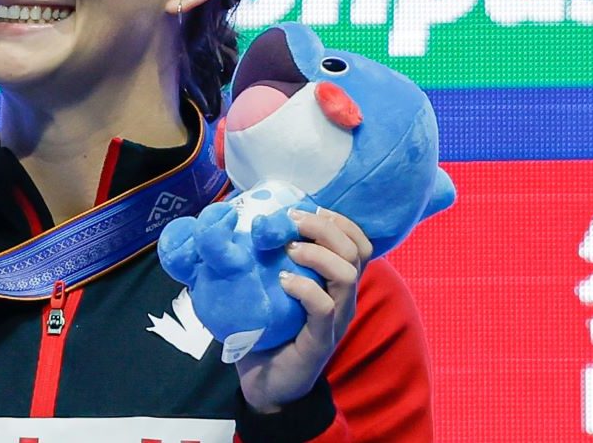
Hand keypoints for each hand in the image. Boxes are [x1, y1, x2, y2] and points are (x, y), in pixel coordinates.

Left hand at [235, 208, 372, 412]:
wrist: (266, 384)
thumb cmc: (267, 330)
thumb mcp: (270, 287)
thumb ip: (267, 259)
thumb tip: (233, 222)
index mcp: (336, 282)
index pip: (359, 243)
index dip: (341, 221)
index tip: (309, 209)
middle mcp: (343, 298)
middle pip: (356, 251)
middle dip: (326, 228)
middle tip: (292, 222)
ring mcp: (336, 319)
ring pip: (347, 275)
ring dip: (317, 254)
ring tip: (289, 251)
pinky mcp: (321, 340)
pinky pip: (324, 307)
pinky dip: (305, 288)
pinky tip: (283, 281)